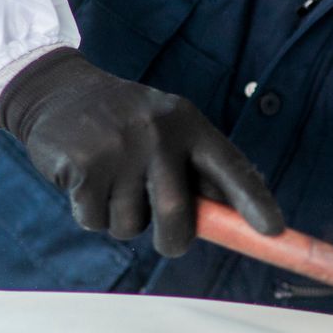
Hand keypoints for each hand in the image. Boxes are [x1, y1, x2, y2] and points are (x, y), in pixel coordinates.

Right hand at [0, 48, 282, 257]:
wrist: (59, 92)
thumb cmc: (126, 125)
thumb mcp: (167, 130)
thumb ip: (195, 171)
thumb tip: (234, 222)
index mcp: (188, 123)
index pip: (230, 167)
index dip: (254, 201)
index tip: (274, 231)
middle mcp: (159, 132)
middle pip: (176, 214)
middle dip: (173, 240)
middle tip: (167, 238)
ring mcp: (120, 146)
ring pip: (131, 225)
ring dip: (122, 221)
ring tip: (112, 184)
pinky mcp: (83, 163)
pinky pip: (95, 220)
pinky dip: (90, 214)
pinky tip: (86, 182)